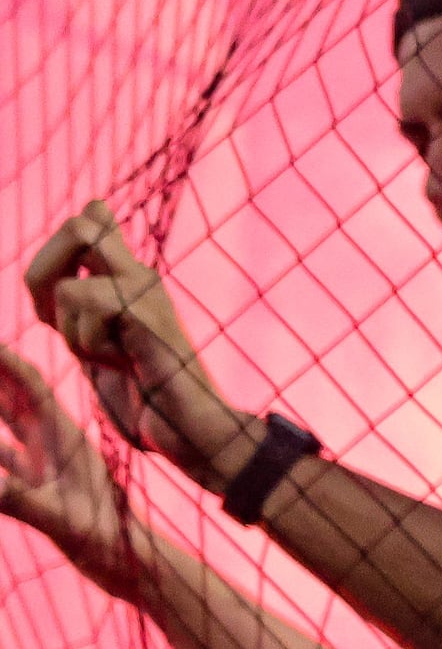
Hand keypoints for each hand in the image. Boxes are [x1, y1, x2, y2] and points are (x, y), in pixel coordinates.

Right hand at [0, 345, 150, 597]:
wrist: (133, 567)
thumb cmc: (110, 546)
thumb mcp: (65, 523)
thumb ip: (25, 503)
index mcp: (65, 440)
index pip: (29, 386)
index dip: (4, 360)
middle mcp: (55, 445)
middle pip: (13, 398)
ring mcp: (48, 466)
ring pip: (6, 427)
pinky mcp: (42, 489)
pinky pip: (5, 462)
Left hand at [21, 202, 245, 483]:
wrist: (189, 430)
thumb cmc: (146, 393)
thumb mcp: (94, 340)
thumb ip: (76, 296)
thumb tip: (90, 223)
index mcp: (129, 277)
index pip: (91, 218)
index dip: (53, 255)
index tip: (61, 301)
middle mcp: (142, 275)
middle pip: (80, 226)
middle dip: (44, 277)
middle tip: (64, 325)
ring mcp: (150, 293)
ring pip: (68, 287)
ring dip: (72, 333)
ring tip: (108, 356)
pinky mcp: (151, 316)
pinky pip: (90, 306)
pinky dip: (90, 343)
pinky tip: (121, 361)